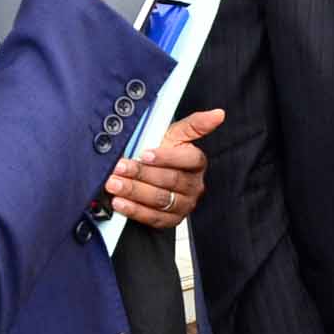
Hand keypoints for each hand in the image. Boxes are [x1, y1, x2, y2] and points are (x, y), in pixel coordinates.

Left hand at [104, 110, 224, 228]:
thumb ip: (195, 124)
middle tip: (119, 167)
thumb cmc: (163, 153)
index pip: (188, 160)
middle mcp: (194, 186)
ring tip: (113, 183)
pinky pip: (154, 218)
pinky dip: (134, 210)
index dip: (166, 157)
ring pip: (160, 199)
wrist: (153, 179)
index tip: (144, 154)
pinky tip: (119, 203)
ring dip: (134, 191)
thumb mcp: (175, 135)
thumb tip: (219, 113)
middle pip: (170, 180)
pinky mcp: (172, 220)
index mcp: (196, 163)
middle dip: (141, 173)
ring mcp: (184, 205)